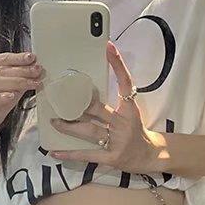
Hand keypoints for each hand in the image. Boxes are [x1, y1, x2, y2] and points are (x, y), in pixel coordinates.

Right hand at [0, 52, 45, 143]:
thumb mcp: (8, 93)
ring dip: (14, 82)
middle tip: (37, 71)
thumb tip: (35, 72)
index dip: (17, 59)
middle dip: (20, 71)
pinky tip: (11, 95)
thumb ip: (18, 83)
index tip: (32, 58)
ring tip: (30, 83)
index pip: (0, 59)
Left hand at [47, 40, 161, 172]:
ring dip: (69, 126)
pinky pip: (87, 154)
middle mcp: (123, 123)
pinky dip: (70, 153)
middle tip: (60, 97)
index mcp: (129, 109)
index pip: (125, 83)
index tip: (108, 47)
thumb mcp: (130, 113)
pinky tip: (55, 151)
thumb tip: (90, 92)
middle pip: (97, 108)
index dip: (117, 64)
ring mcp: (117, 141)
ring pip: (88, 130)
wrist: (150, 156)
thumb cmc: (136, 132)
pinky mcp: (111, 157)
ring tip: (54, 121)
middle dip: (78, 104)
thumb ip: (114, 102)